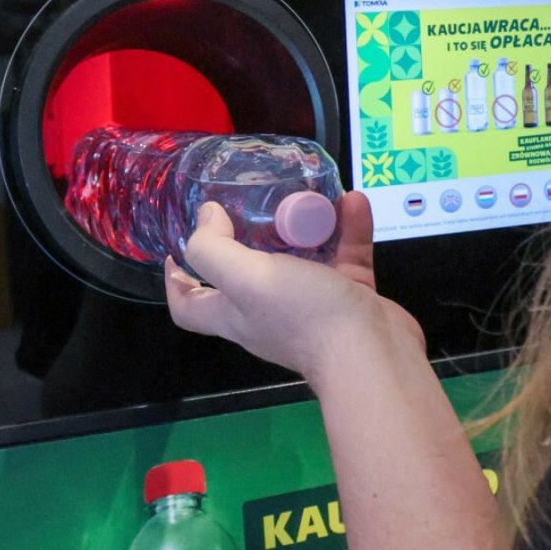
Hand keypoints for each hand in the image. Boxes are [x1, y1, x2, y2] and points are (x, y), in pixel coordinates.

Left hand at [165, 191, 423, 382]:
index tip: (179, 248)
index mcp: (235, 315)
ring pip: (303, 259)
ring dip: (306, 225)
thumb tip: (205, 217)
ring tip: (309, 194)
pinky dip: (349, 230)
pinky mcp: (350, 299)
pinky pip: (346, 257)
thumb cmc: (303, 317)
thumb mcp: (246, 279)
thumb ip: (215, 248)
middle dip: (248, 237)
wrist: (373, 355)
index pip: (189, 307)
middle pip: (246, 276)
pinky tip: (352, 202)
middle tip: (253, 202)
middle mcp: (268, 313)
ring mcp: (312, 308)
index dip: (177, 281)